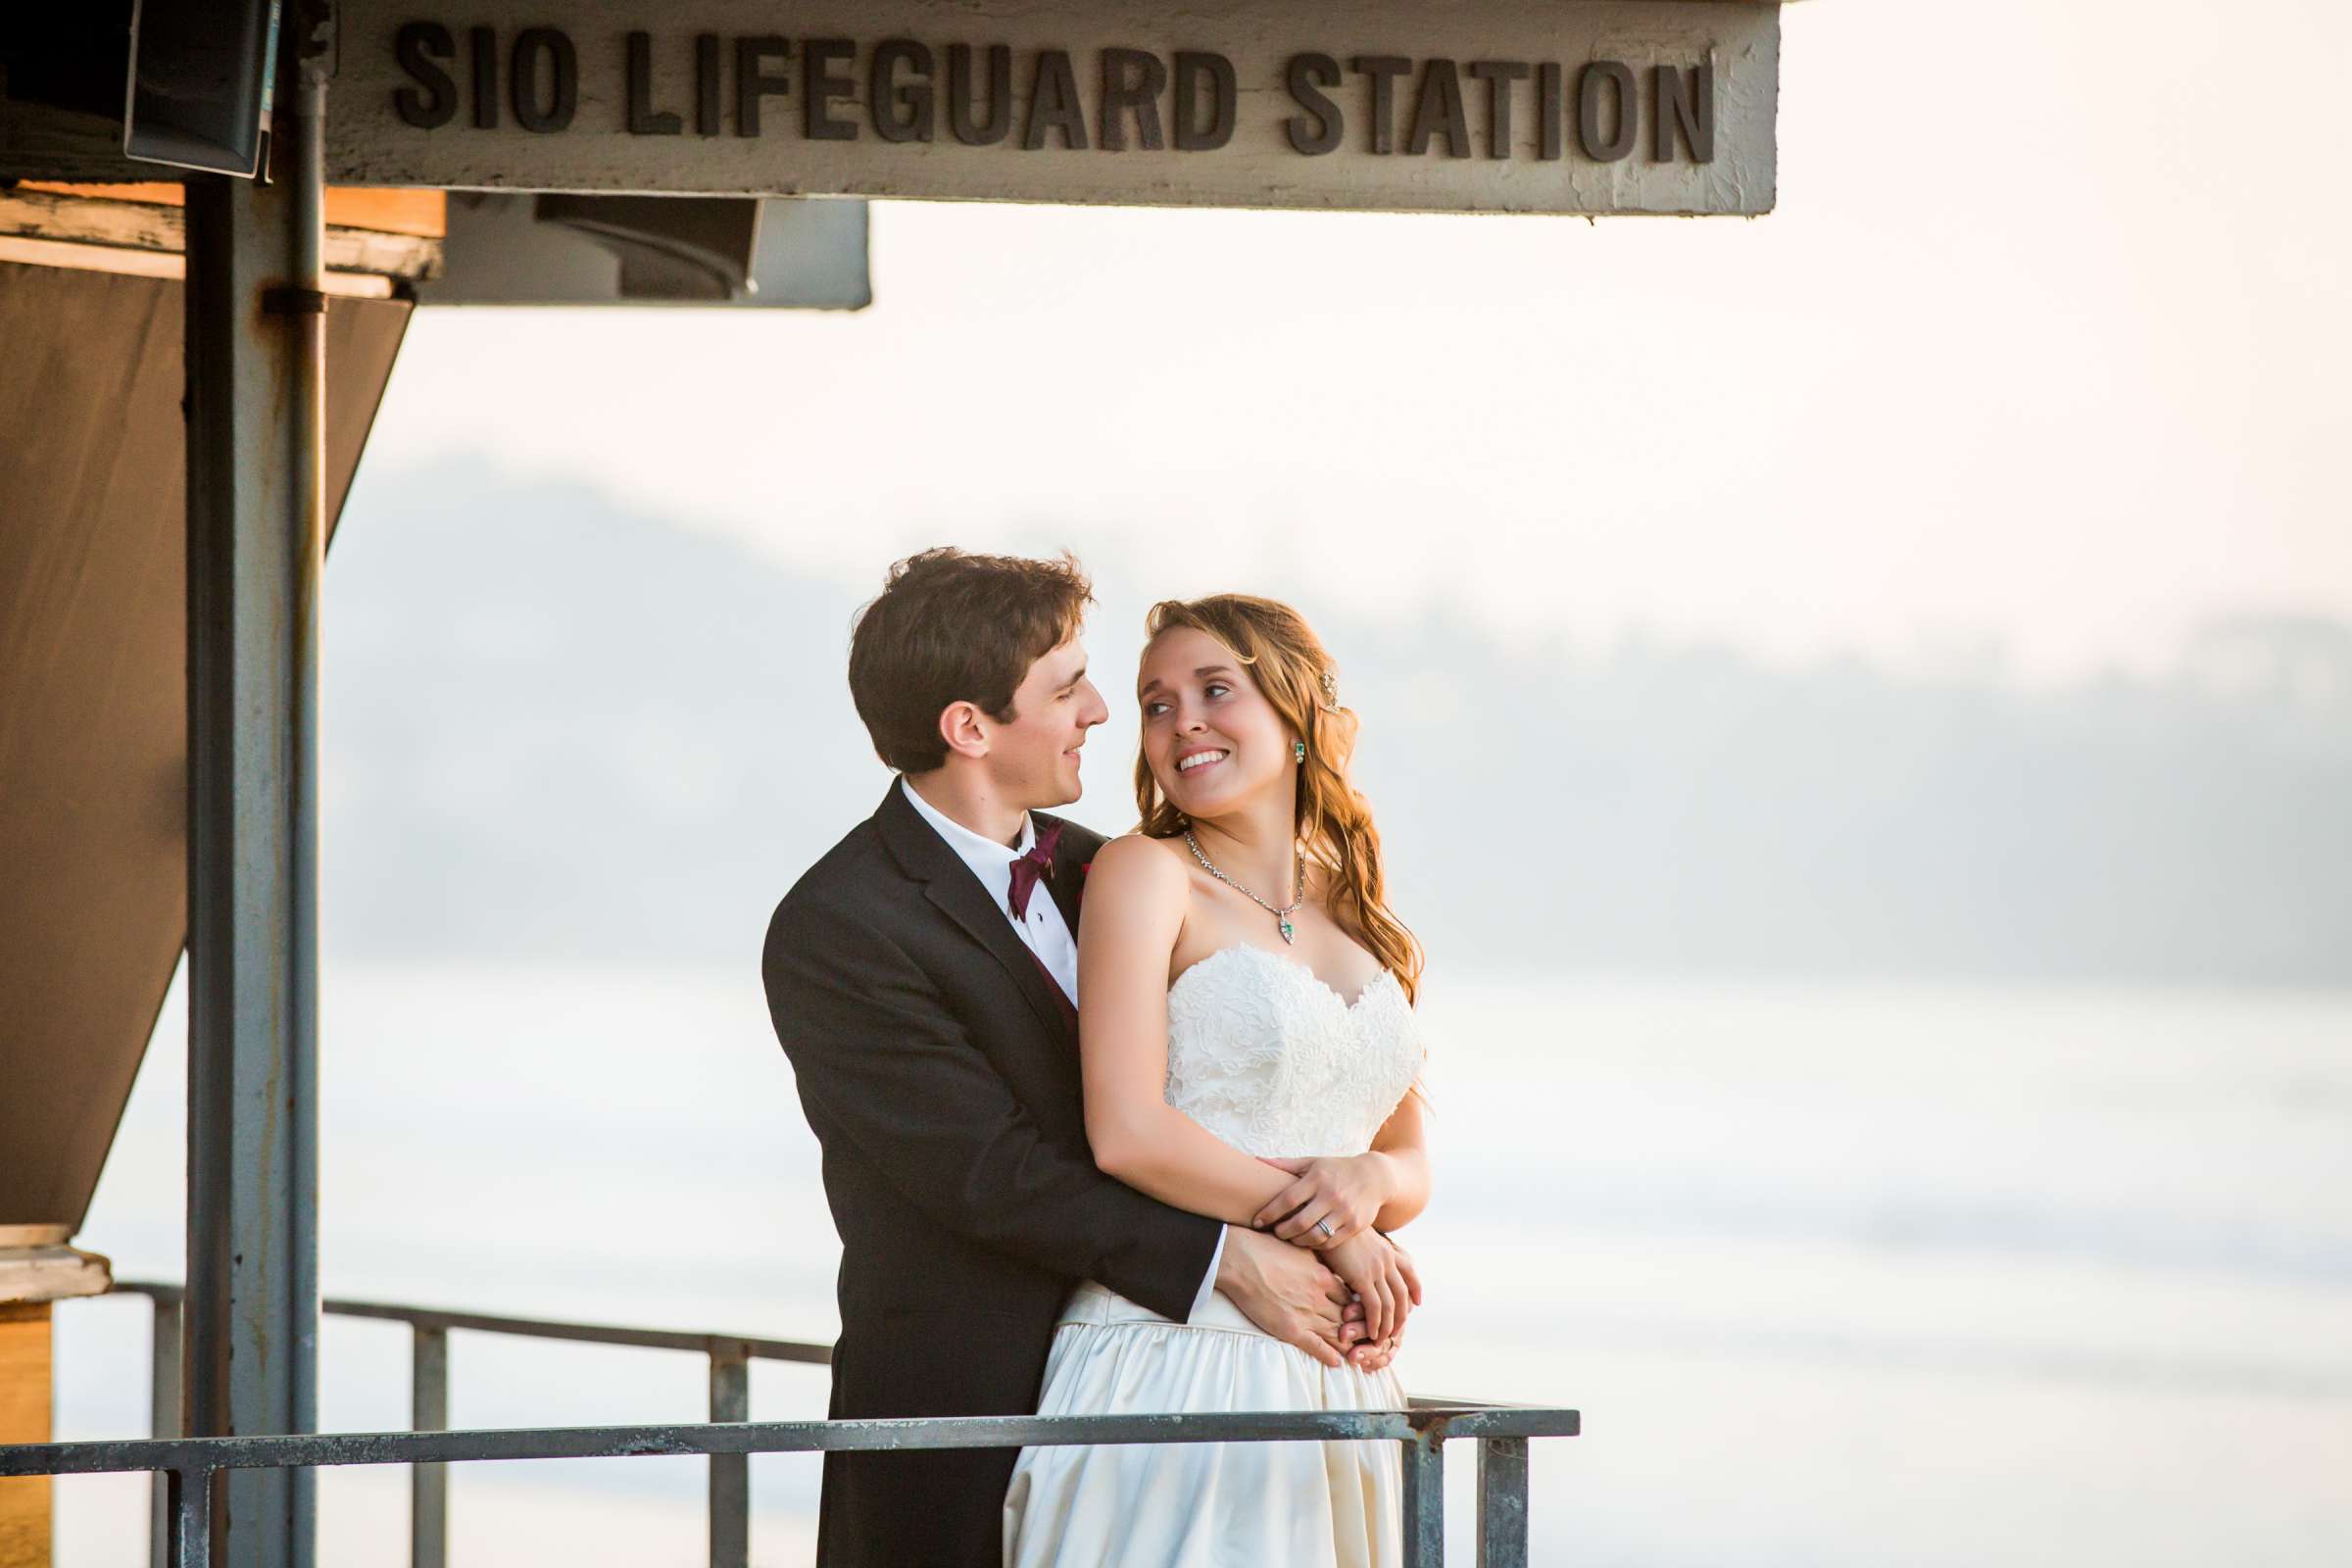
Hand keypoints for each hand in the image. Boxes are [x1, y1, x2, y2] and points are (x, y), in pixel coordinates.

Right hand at [1215, 1227, 1365, 1368]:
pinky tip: (1337, 1362)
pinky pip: (1316, 1346)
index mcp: (1323, 1276)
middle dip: (1360, 1330)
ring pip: (1337, 1334)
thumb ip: (1315, 1262)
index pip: (1351, 1298)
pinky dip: (1329, 1355)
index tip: (1364, 1317)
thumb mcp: (1299, 1249)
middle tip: (1370, 1340)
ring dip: (1349, 1346)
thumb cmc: (1264, 1248)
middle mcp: (1319, 1297)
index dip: (1359, 1309)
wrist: (1239, 1259)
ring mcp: (1306, 1314)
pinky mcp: (1290, 1329)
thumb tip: (1324, 1266)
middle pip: (1349, 1318)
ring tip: (1360, 1355)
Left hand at [1252, 1154, 1394, 1248]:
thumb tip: (1255, 1159)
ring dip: (1297, 1240)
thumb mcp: (1313, 1163)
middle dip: (1281, 1231)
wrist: (1375, 1177)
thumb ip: (1285, 1165)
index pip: (1288, 1199)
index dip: (1269, 1213)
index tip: (1257, 1221)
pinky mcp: (1355, 1226)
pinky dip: (1315, 1244)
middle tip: (1274, 1232)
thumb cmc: (1336, 1169)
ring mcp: (1345, 1212)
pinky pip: (1330, 1242)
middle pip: (1299, 1222)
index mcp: (1318, 1178)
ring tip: (1289, 1237)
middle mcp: (1331, 1195)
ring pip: (1314, 1235)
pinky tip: (1307, 1241)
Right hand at [1323, 1229, 1418, 1346]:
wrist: (1326, 1220)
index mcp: (1386, 1250)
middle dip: (1402, 1315)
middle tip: (1397, 1331)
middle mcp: (1387, 1260)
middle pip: (1403, 1294)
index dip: (1416, 1289)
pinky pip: (1375, 1307)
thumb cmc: (1335, 1229)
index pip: (1410, 1272)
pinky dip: (1376, 1323)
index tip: (1417, 1303)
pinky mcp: (1363, 1278)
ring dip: (1389, 1325)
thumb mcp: (1357, 1238)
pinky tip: (1373, 1333)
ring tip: (1383, 1339)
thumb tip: (1361, 1261)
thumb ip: (1364, 1252)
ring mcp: (1377, 1269)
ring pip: (1391, 1304)